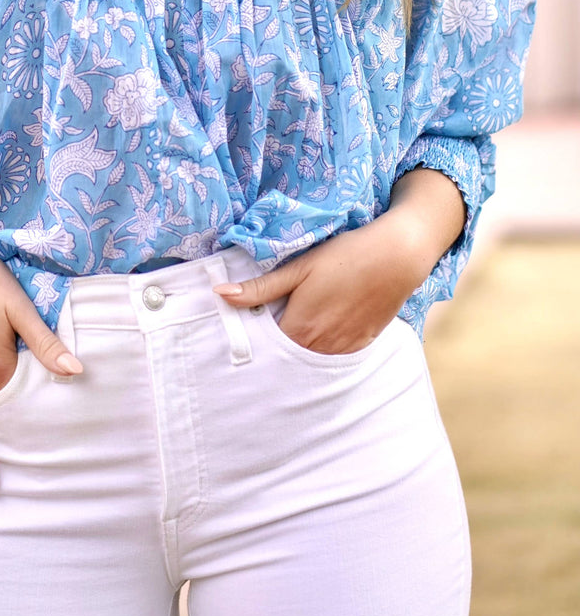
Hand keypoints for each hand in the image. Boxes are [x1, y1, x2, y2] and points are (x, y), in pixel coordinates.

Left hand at [212, 209, 439, 354]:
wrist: (396, 257)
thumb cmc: (344, 256)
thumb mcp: (298, 268)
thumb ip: (260, 288)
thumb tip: (220, 295)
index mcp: (300, 328)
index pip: (266, 349)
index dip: (254, 339)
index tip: (245, 330)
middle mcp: (321, 346)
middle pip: (288, 356)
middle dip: (275, 348)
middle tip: (267, 327)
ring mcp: (344, 348)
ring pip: (311, 358)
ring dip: (300, 348)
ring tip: (296, 325)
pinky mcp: (362, 344)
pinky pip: (335, 355)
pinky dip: (323, 347)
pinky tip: (321, 328)